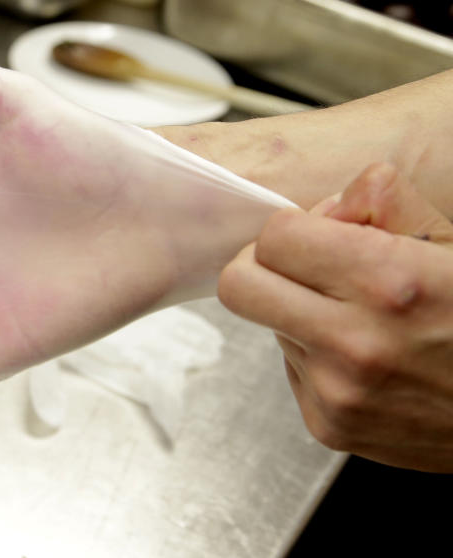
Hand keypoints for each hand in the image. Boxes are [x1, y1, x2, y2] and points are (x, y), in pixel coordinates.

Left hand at [219, 163, 452, 471]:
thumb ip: (384, 202)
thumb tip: (325, 206)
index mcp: (389, 283)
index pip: (275, 237)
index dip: (296, 227)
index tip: (320, 235)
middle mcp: (355, 343)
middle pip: (239, 285)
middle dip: (264, 266)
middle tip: (301, 266)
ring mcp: (337, 392)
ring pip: (268, 326)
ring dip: (299, 313)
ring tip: (364, 321)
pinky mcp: (330, 427)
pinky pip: (291, 369)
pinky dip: (317, 356)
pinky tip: (368, 359)